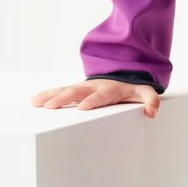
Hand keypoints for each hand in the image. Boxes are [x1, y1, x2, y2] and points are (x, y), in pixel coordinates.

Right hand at [29, 80, 160, 117]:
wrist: (122, 74)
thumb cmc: (132, 88)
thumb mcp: (145, 92)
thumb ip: (151, 100)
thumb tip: (152, 112)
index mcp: (111, 89)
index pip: (102, 95)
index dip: (93, 100)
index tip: (82, 107)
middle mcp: (94, 86)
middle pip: (78, 91)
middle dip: (64, 98)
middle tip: (52, 107)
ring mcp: (84, 87)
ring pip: (65, 89)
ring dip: (51, 96)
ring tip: (37, 103)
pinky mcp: (76, 89)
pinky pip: (60, 90)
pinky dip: (47, 94)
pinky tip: (35, 100)